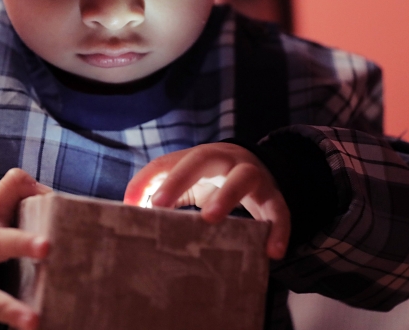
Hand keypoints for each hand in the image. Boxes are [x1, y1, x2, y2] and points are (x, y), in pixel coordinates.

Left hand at [123, 143, 289, 258]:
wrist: (261, 169)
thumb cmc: (212, 180)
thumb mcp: (187, 181)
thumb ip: (158, 189)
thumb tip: (128, 207)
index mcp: (201, 156)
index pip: (172, 161)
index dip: (152, 179)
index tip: (134, 204)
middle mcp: (226, 159)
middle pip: (203, 157)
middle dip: (180, 178)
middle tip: (160, 204)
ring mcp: (253, 174)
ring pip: (243, 178)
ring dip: (226, 196)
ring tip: (210, 218)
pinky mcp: (274, 195)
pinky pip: (280, 210)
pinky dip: (278, 229)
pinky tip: (273, 252)